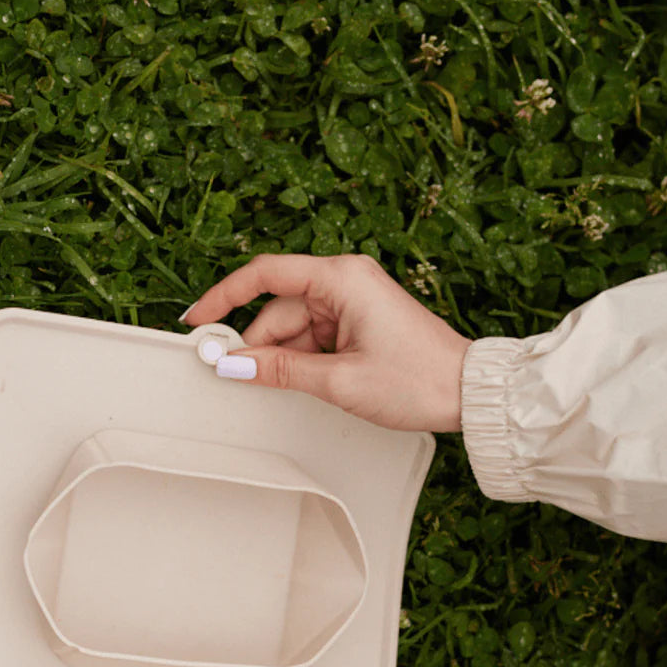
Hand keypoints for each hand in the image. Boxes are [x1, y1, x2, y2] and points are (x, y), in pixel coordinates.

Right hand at [181, 252, 472, 434]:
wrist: (467, 392)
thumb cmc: (417, 378)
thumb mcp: (340, 380)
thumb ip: (280, 370)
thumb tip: (234, 364)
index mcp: (341, 278)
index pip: (266, 274)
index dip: (225, 296)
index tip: (198, 320)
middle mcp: (346, 281)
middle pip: (279, 308)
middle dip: (260, 345)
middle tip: (236, 377)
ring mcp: (354, 301)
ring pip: (295, 327)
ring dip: (286, 358)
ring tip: (306, 388)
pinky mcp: (360, 321)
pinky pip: (316, 336)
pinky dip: (305, 360)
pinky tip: (312, 383)